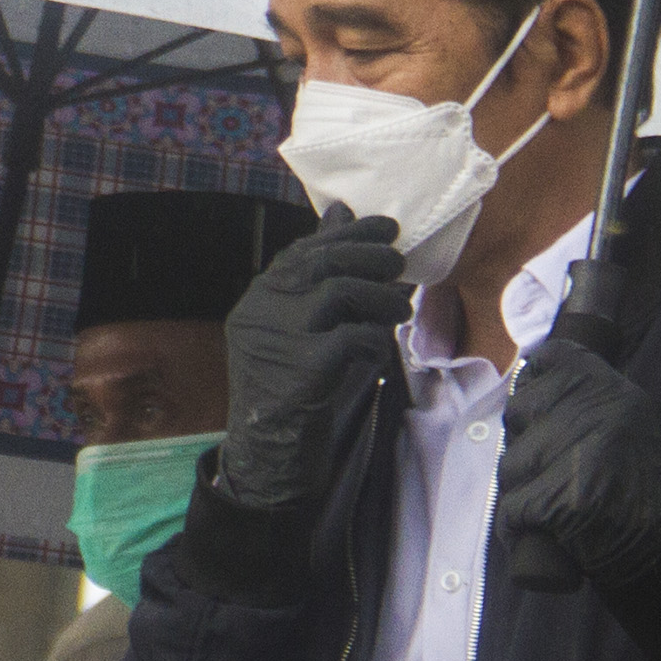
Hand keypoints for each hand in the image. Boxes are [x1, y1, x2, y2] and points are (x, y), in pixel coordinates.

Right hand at [217, 212, 408, 514]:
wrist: (268, 448)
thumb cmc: (290, 383)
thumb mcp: (296, 324)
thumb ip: (316, 276)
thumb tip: (342, 212)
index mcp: (259, 297)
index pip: (304, 249)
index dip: (349, 234)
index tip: (385, 228)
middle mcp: (262, 309)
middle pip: (324, 261)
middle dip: (371, 256)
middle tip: (399, 262)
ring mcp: (280, 336)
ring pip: (342, 291)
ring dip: (383, 296)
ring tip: (401, 307)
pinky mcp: (304, 366)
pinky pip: (355, 336)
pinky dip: (375, 338)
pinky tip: (378, 349)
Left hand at [495, 343, 660, 587]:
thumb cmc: (635, 485)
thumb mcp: (624, 421)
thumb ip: (582, 398)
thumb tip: (526, 377)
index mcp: (613, 390)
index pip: (552, 357)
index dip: (535, 382)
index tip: (542, 408)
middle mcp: (595, 414)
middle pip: (518, 411)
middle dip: (527, 444)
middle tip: (559, 468)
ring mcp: (574, 455)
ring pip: (510, 463)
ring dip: (523, 488)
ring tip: (560, 500)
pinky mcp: (557, 500)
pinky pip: (511, 506)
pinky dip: (520, 524)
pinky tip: (547, 528)